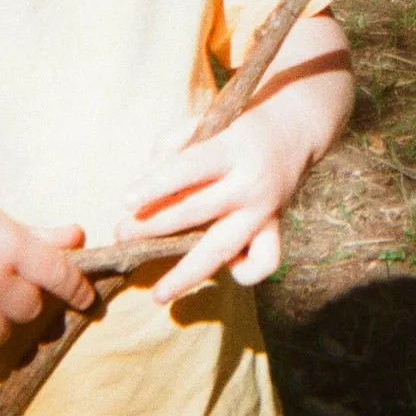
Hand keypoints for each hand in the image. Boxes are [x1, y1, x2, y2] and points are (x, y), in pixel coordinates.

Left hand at [114, 105, 303, 302]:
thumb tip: (145, 183)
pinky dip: (243, 272)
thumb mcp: (204, 120)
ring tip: (158, 295)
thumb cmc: (236, 126)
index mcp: (231, 148)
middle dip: (154, 227)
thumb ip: (171, 146)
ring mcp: (265, 211)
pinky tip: (223, 270)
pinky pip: (263, 263)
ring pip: (223, 249)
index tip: (126, 202)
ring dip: (187, 274)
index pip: (188, 169)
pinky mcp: (276, 229)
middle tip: (121, 235)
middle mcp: (249, 183)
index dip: (156, 186)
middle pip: (197, 211)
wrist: (294, 128)